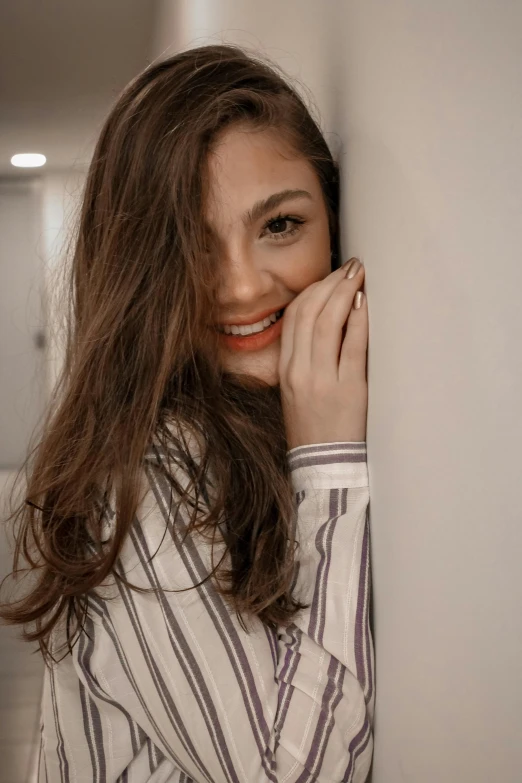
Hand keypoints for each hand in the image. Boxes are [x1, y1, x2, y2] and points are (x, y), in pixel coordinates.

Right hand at [279, 258, 367, 448]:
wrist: (322, 466)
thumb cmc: (314, 428)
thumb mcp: (296, 391)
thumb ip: (304, 359)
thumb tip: (326, 322)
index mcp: (285, 370)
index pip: (293, 318)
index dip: (313, 291)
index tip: (332, 277)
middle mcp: (298, 372)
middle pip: (309, 313)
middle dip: (331, 284)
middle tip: (351, 267)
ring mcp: (321, 381)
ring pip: (327, 324)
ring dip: (344, 294)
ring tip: (359, 276)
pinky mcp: (347, 391)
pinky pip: (352, 347)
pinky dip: (358, 321)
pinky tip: (365, 304)